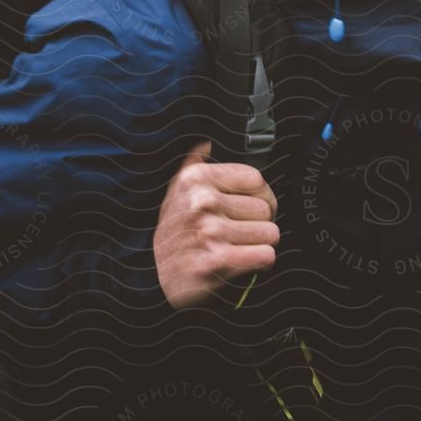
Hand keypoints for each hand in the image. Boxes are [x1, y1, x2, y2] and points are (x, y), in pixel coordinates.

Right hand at [153, 140, 279, 309]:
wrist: (151, 278)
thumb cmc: (172, 232)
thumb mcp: (176, 191)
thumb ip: (194, 163)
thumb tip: (207, 142)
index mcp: (197, 178)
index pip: (255, 179)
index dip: (261, 195)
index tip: (253, 207)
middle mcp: (203, 201)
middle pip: (265, 208)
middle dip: (259, 223)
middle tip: (244, 232)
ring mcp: (210, 231)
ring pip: (269, 232)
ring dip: (260, 244)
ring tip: (243, 247)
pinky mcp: (218, 261)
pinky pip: (265, 255)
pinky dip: (261, 262)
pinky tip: (247, 262)